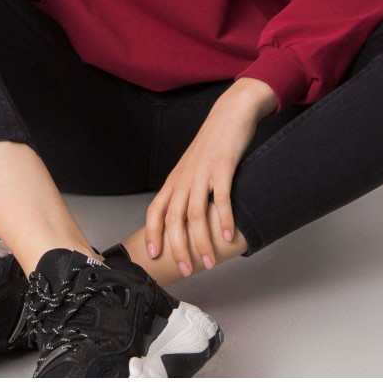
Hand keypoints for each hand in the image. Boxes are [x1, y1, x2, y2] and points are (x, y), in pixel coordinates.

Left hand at [144, 84, 265, 274]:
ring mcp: (202, 173)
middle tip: (185, 269)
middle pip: (174, 219)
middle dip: (177, 247)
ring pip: (195, 214)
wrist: (229, 114)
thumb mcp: (193, 167)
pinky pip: (221, 198)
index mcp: (175, 179)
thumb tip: (186, 219)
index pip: (156, 210)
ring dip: (201, 241)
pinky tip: (228, 236)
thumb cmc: (212, 144)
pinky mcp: (223, 167)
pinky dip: (223, 219)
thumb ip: (188, 190)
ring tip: (209, 262)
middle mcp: (185, 178)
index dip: (152, 233)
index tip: (153, 255)